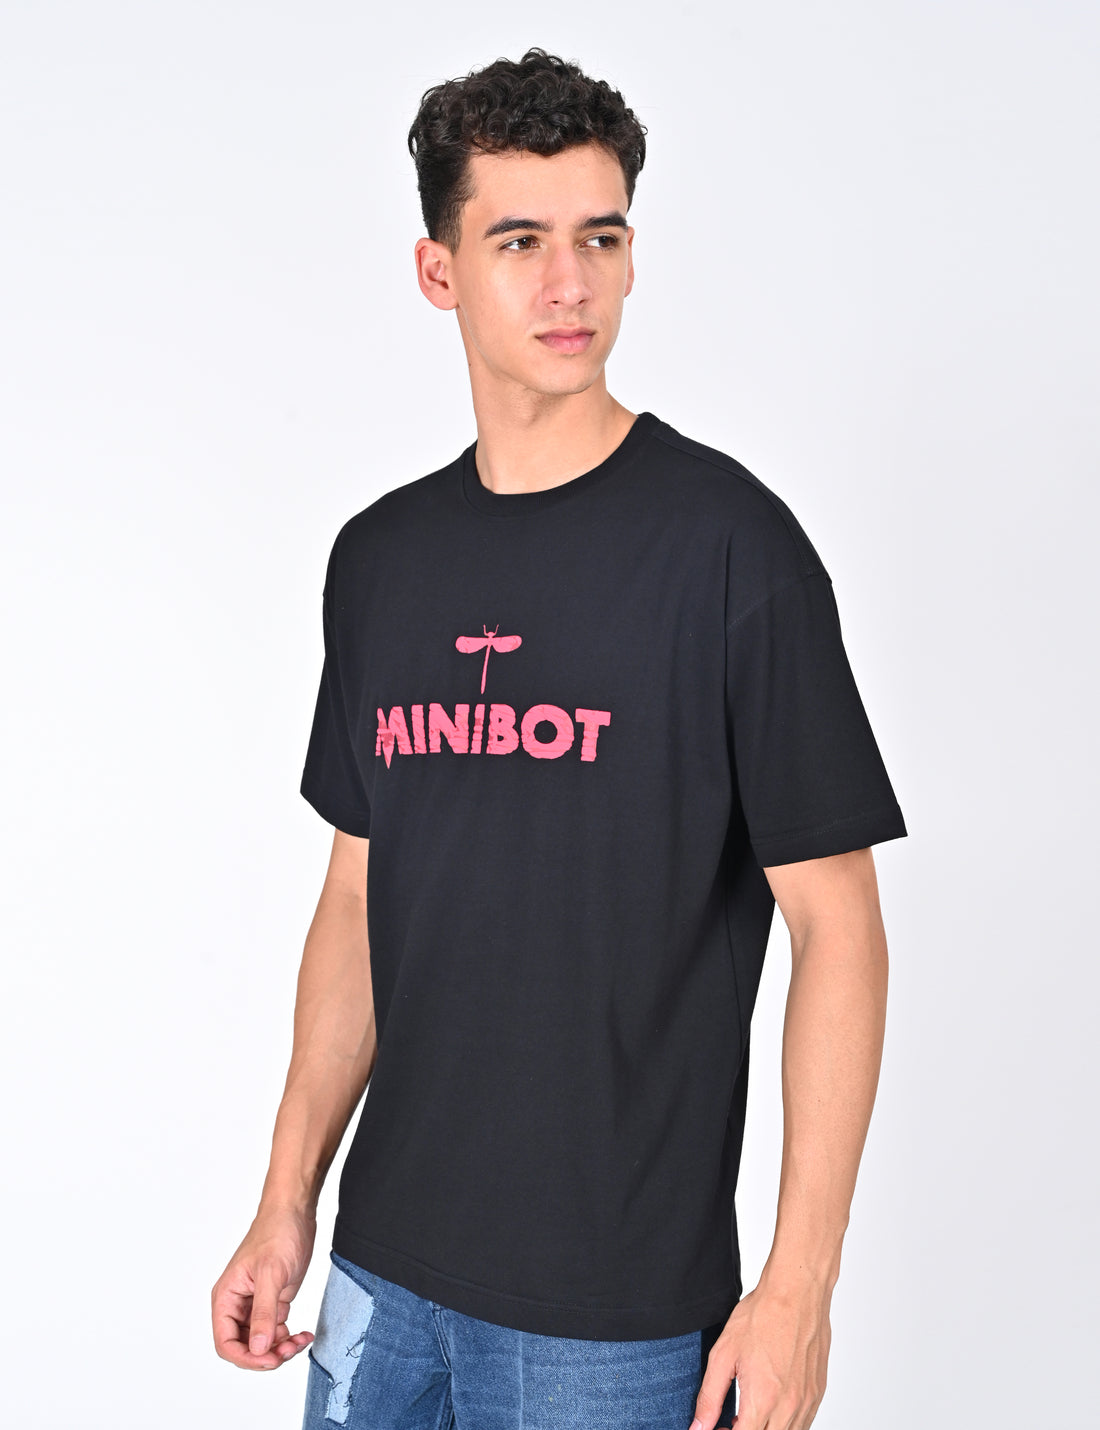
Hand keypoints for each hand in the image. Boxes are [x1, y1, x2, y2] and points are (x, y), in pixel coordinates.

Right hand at [211, 1205, 318, 1370]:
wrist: (295, 1212)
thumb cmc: (277, 1232)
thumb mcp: (271, 1273)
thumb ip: (263, 1313)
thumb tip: (257, 1348)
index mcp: (226, 1297)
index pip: (226, 1343)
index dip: (246, 1357)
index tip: (270, 1359)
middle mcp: (237, 1304)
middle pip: (244, 1347)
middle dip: (266, 1355)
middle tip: (290, 1350)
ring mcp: (255, 1304)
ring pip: (261, 1342)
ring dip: (279, 1349)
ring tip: (300, 1341)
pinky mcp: (273, 1300)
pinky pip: (275, 1331)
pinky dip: (288, 1338)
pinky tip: (303, 1334)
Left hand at [688, 1275, 831, 1429]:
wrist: (796, 1293)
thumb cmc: (762, 1316)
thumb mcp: (723, 1354)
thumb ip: (710, 1396)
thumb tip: (699, 1426)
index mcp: (762, 1399)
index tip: (718, 1428)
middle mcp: (789, 1406)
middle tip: (730, 1422)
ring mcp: (807, 1401)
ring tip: (748, 1413)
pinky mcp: (818, 1393)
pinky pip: (803, 1424)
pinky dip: (785, 1424)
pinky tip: (770, 1406)